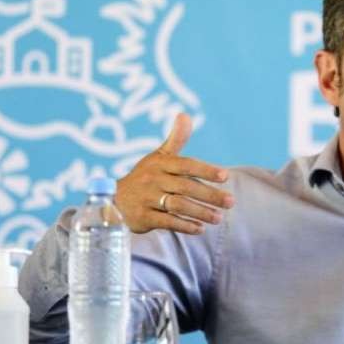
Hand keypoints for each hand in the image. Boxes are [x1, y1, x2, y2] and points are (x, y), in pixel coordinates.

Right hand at [115, 113, 233, 233]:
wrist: (112, 201)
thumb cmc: (144, 178)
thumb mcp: (157, 157)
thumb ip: (175, 139)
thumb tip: (185, 114)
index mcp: (160, 164)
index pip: (186, 165)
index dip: (206, 170)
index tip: (226, 176)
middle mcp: (153, 180)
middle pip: (186, 187)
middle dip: (210, 195)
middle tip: (231, 202)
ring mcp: (147, 199)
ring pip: (178, 205)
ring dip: (201, 212)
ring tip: (219, 218)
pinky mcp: (143, 217)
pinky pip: (167, 222)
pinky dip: (184, 226)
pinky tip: (200, 229)